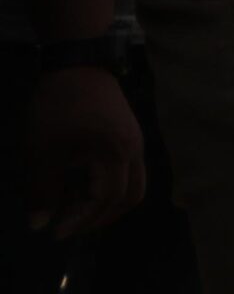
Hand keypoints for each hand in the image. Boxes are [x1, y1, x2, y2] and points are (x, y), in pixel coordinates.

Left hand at [23, 65, 145, 237]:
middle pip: (131, 196)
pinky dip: (109, 186)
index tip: (54, 232)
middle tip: (70, 226)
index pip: (107, 199)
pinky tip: (81, 185)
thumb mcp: (43, 149)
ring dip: (107, 203)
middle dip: (101, 218)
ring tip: (75, 209)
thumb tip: (38, 224)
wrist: (78, 60)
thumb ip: (42, 189)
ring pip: (133, 183)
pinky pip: (128, 170)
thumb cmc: (60, 105)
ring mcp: (135, 140)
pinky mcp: (128, 133)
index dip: (82, 220)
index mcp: (117, 154)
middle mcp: (134, 150)